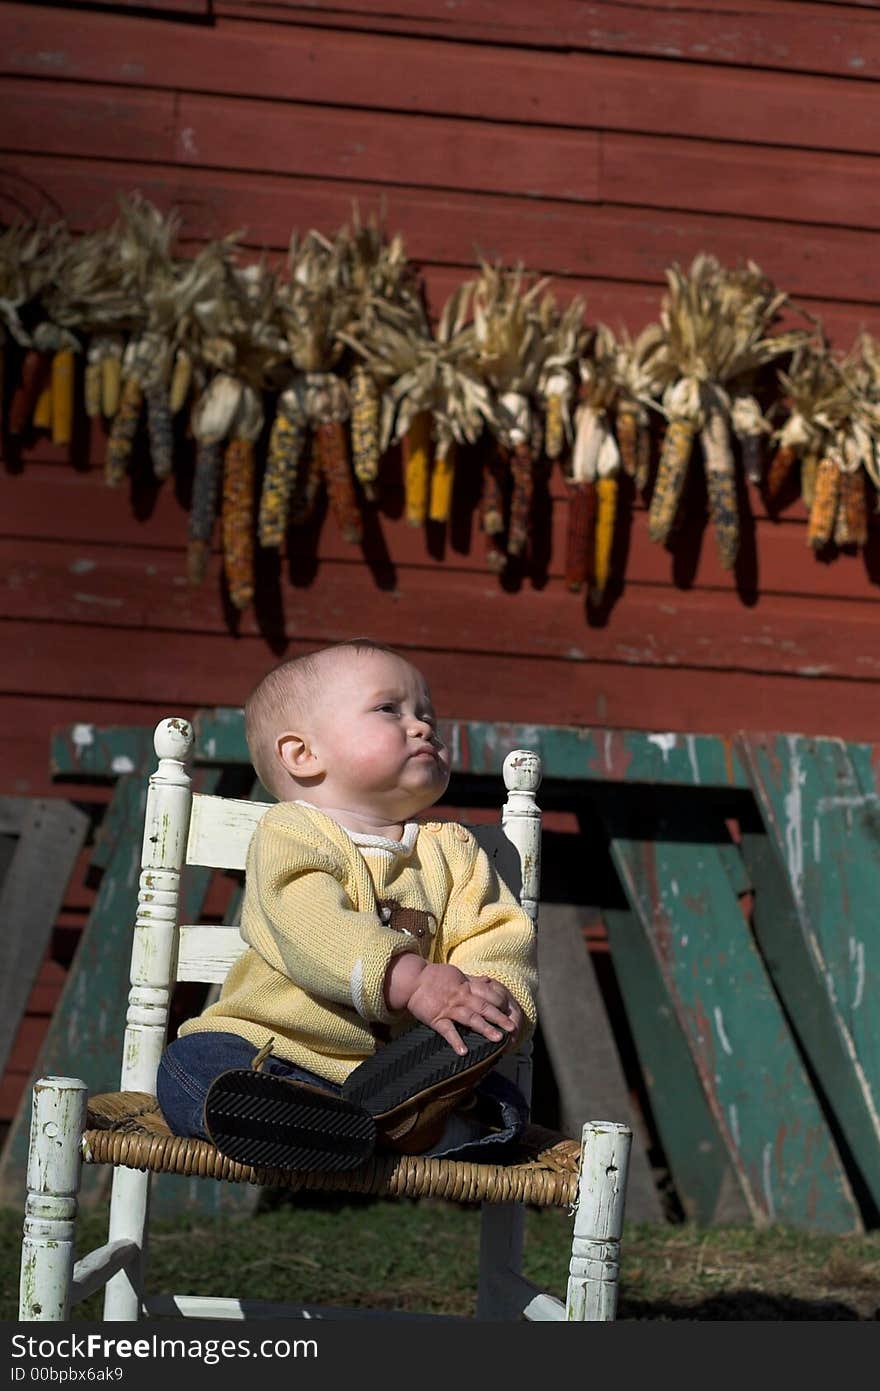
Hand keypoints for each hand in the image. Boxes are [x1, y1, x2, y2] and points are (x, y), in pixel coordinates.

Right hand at [404, 963, 518, 1055]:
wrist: (412, 980)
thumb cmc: (435, 977)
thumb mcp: (457, 974)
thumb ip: (473, 980)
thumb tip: (489, 980)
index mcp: (466, 986)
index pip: (489, 993)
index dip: (501, 1002)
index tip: (511, 1010)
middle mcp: (460, 997)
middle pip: (484, 1007)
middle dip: (499, 1018)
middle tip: (512, 1028)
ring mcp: (449, 1008)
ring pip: (470, 1018)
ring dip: (484, 1028)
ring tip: (497, 1039)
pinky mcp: (436, 1018)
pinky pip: (447, 1030)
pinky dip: (455, 1040)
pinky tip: (463, 1051)